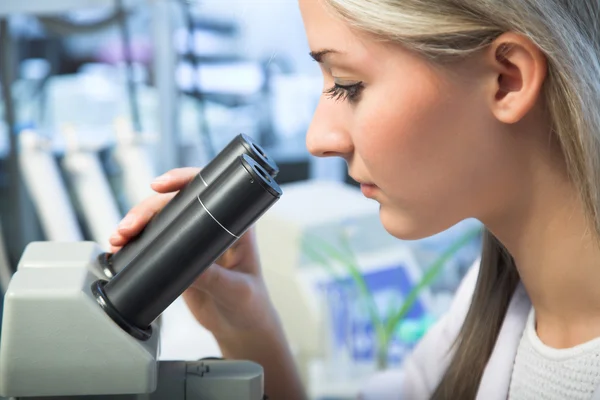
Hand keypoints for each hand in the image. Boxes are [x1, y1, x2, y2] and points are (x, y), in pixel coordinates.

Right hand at [109, 168, 278, 337]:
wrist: (239, 328)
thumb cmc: (250, 304)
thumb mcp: (236, 290)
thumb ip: (216, 279)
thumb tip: (185, 266)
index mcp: (236, 222)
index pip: (211, 189)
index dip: (184, 179)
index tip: (161, 185)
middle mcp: (214, 225)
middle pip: (176, 202)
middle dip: (148, 208)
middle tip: (130, 226)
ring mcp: (194, 240)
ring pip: (161, 220)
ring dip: (136, 224)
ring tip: (119, 238)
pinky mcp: (178, 257)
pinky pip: (153, 242)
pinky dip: (135, 243)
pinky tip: (120, 248)